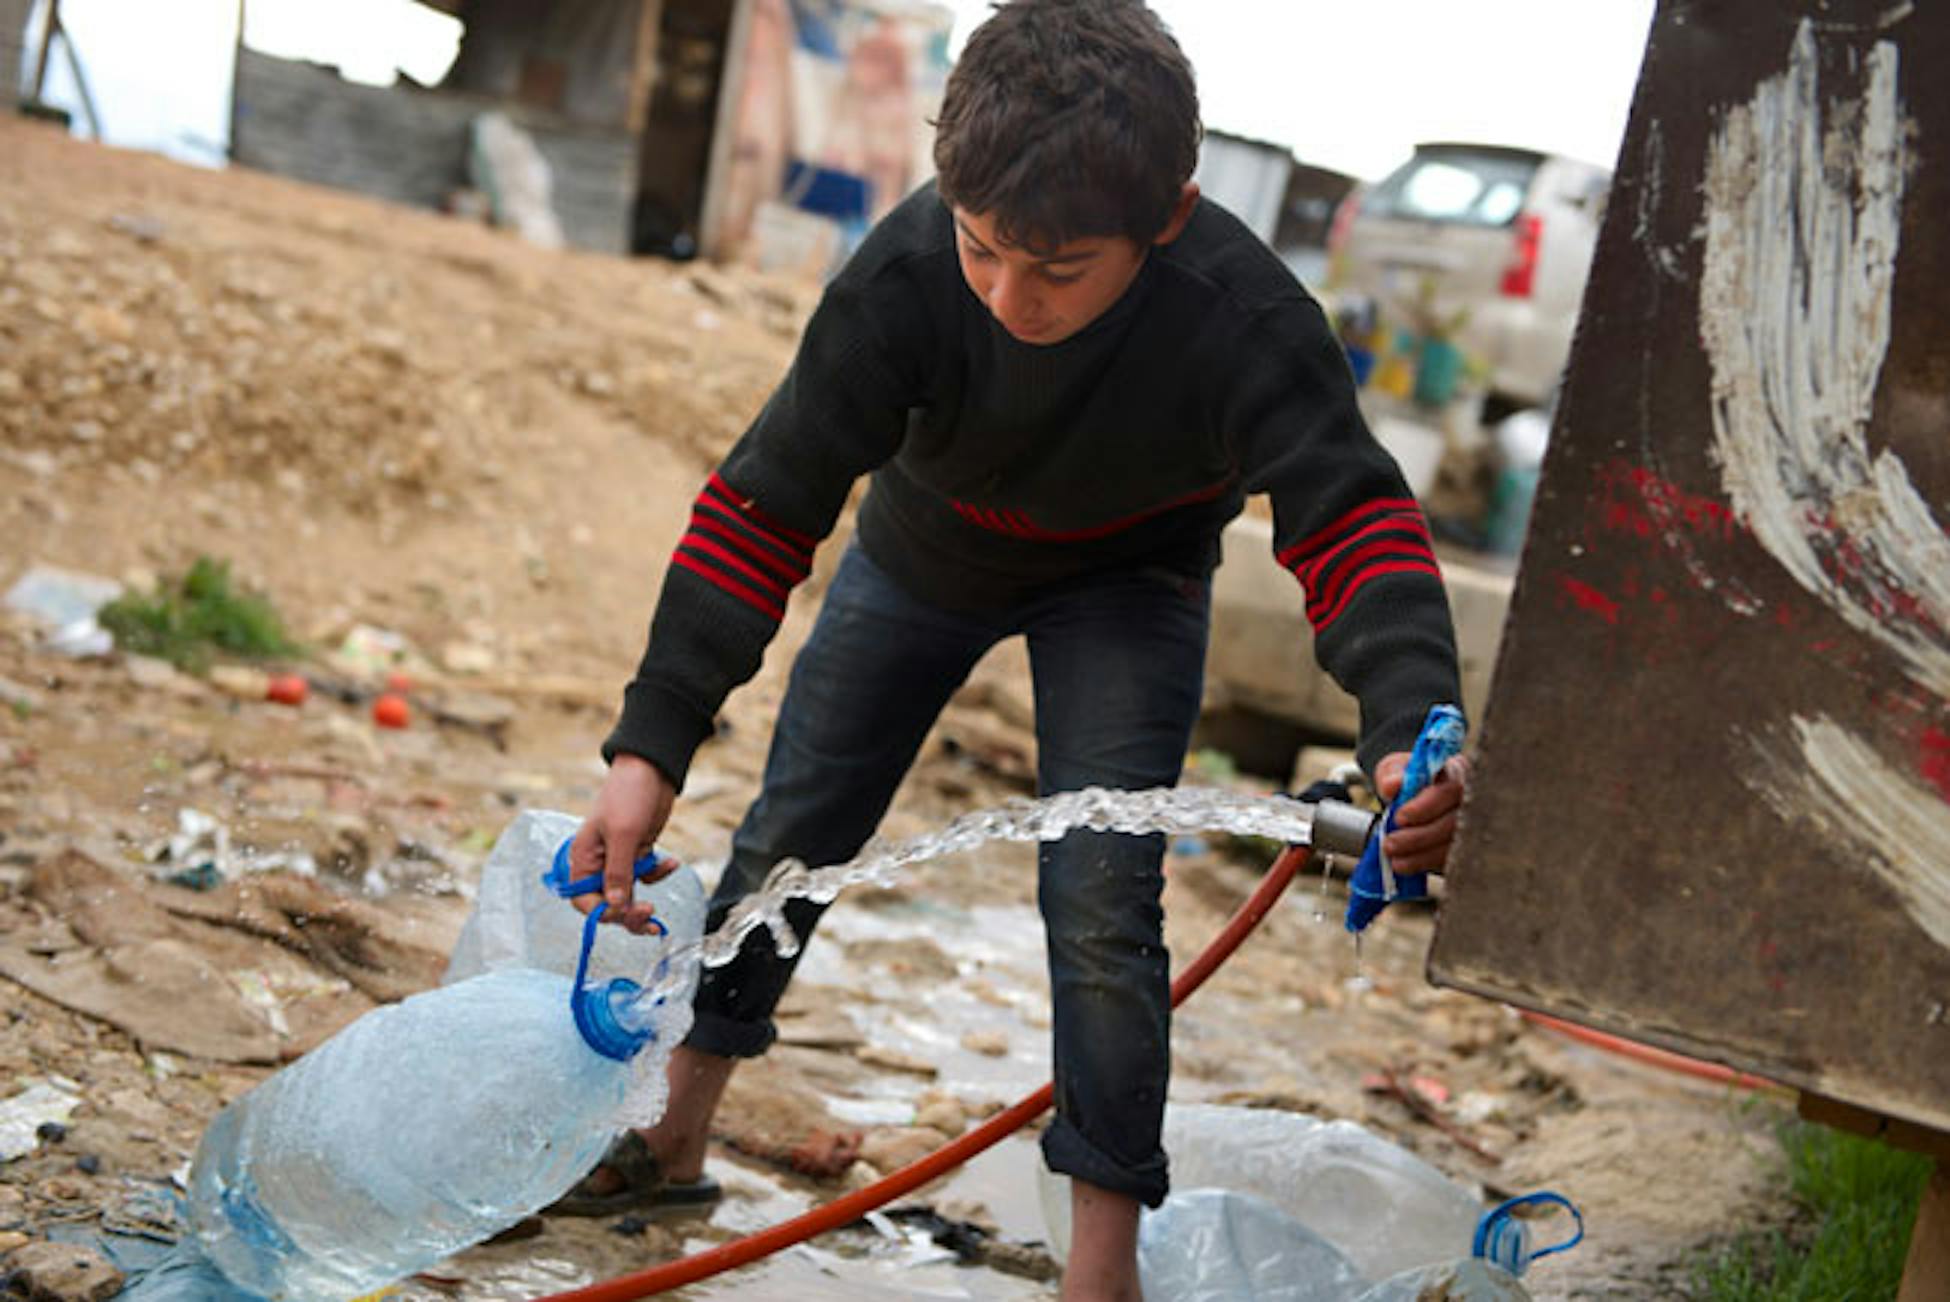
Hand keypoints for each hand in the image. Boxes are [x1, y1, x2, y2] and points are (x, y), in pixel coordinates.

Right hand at [569, 752, 676, 932]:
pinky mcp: (639, 853)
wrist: (653, 769)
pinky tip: (671, 863)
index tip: (623, 912)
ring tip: (657, 915)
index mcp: (584, 858)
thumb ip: (618, 871)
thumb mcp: (623, 833)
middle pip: (607, 902)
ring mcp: (620, 859)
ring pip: (627, 895)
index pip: (583, 899)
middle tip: (648, 916)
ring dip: (642, 906)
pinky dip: (658, 875)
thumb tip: (615, 905)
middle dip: (626, 914)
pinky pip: (646, 876)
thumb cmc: (629, 794)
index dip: (601, 912)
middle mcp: (598, 863)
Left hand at [1373, 750, 1470, 874]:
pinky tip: (1406, 865)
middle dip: (1420, 836)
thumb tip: (1392, 786)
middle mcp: (1472, 799)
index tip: (1400, 818)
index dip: (1425, 807)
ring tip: (1394, 858)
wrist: (1416, 798)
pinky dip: (1427, 864)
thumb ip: (1392, 774)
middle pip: (1454, 822)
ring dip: (1422, 855)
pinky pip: (1453, 860)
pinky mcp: (1468, 847)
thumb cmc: (1411, 779)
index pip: (1449, 790)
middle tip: (1390, 844)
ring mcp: (1475, 825)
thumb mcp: (1397, 768)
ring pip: (1454, 845)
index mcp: (1457, 773)